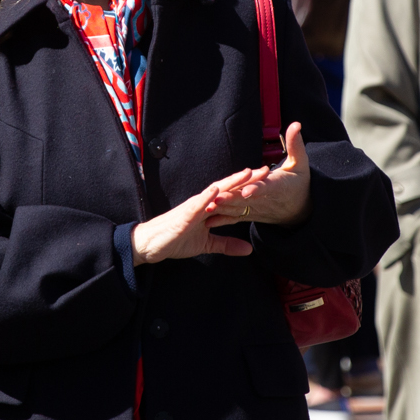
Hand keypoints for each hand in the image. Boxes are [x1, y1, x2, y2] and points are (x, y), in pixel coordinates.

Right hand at [131, 177, 258, 264]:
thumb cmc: (175, 240)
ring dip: (230, 182)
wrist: (150, 245)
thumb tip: (248, 249)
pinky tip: (217, 189)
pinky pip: (196, 204)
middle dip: (247, 179)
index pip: (232, 195)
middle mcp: (202, 203)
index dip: (249, 187)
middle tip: (266, 169)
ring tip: (247, 173)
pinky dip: (207, 196)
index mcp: (209, 208)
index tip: (268, 180)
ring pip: (215, 191)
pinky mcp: (182, 216)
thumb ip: (226, 244)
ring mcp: (192, 208)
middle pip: (228, 188)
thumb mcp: (206, 245)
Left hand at [212, 122, 312, 226]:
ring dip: (223, 209)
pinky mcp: (250, 215)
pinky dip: (222, 219)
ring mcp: (257, 209)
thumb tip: (296, 124)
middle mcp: (266, 200)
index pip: (267, 187)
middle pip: (248, 200)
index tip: (246, 190)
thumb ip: (296, 144)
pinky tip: (207, 221)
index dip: (257, 188)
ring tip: (208, 207)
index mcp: (279, 186)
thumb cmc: (299, 183)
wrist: (300, 210)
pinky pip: (235, 218)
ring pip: (239, 210)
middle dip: (232, 199)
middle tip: (217, 197)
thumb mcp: (301, 163)